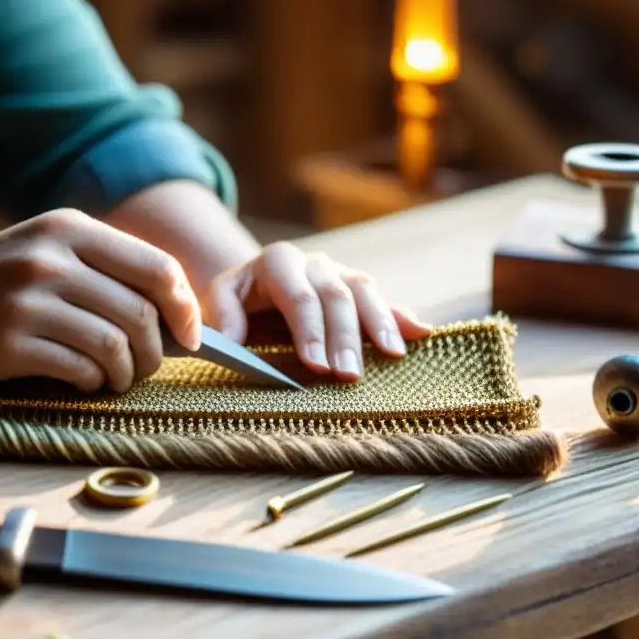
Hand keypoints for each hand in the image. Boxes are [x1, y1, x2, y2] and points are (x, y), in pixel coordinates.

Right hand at [0, 209, 200, 392]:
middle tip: (143, 368)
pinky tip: (82, 381)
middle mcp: (49, 257)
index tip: (190, 336)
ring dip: (126, 373)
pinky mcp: (8, 343)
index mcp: (66, 228)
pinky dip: (93, 382)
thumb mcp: (40, 253)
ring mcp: (27, 299)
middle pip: (141, 312)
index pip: (156, 267)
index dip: (185, 307)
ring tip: (115, 379)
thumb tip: (176, 310)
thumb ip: (101, 268)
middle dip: (155, 351)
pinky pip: (80, 369)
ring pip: (116, 345)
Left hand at [199, 242, 431, 380]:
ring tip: (393, 356)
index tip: (316, 365)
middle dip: (345, 337)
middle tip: (350, 375)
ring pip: (365, 291)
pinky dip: (400, 316)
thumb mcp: (218, 302)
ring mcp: (339, 272)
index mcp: (277, 262)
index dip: (310, 330)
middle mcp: (313, 263)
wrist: (255, 285)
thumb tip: (232, 338)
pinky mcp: (356, 288)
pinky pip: (382, 299)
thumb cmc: (235, 301)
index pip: (299, 296)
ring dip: (380, 325)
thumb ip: (223, 316)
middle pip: (336, 296)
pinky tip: (421, 333)